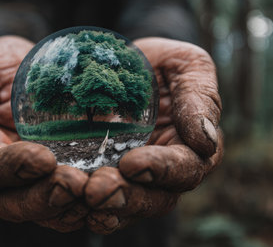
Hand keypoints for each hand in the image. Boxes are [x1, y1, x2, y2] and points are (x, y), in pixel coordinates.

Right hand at [0, 36, 88, 231]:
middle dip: (46, 197)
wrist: (38, 66)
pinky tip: (114, 195)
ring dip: (73, 206)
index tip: (42, 158)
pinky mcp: (69, 177)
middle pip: (19, 203)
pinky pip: (78, 202)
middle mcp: (7, 178)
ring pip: (51, 210)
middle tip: (74, 184)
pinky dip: (94, 205)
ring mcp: (39, 181)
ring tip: (96, 190)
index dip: (15, 167)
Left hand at [84, 37, 223, 233]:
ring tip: (77, 195)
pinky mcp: (105, 179)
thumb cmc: (160, 64)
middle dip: (126, 197)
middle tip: (97, 191)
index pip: (185, 169)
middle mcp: (166, 174)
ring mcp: (134, 181)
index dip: (161, 170)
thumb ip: (200, 97)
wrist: (121, 66)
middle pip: (154, 200)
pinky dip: (80, 208)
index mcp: (193, 149)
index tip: (132, 163)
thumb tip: (207, 141)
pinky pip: (97, 205)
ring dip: (102, 207)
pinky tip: (65, 200)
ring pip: (124, 209)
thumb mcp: (186, 66)